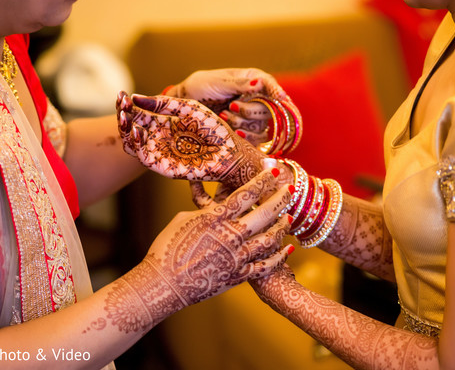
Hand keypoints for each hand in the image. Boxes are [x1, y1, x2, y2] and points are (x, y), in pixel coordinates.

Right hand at [117, 91, 266, 189]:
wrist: (231, 151)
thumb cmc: (213, 129)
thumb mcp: (187, 108)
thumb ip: (163, 103)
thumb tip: (134, 97)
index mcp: (163, 123)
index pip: (138, 113)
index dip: (127, 105)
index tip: (121, 94)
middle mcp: (158, 138)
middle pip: (131, 128)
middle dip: (123, 117)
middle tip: (121, 105)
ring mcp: (160, 152)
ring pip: (132, 144)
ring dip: (125, 131)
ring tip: (125, 117)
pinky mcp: (164, 167)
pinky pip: (144, 158)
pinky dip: (137, 146)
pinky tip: (137, 132)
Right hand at [145, 169, 293, 306]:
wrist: (163, 284)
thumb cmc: (166, 248)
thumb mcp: (182, 220)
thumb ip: (204, 211)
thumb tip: (214, 205)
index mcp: (215, 217)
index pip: (245, 194)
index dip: (262, 180)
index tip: (274, 170)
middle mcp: (230, 235)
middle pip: (264, 213)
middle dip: (281, 198)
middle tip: (291, 188)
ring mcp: (236, 257)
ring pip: (270, 238)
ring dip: (282, 226)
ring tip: (290, 217)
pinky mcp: (238, 276)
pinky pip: (265, 265)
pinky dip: (279, 256)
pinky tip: (288, 248)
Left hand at [166, 68, 286, 145]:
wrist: (186, 106)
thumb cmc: (200, 87)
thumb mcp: (217, 82)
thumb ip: (238, 84)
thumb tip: (259, 82)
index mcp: (251, 79)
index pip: (270, 84)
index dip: (277, 92)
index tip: (280, 98)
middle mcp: (255, 97)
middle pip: (270, 108)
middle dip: (250, 110)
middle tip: (231, 107)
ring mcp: (252, 115)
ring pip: (262, 125)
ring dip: (243, 123)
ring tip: (224, 116)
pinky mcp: (247, 132)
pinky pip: (258, 139)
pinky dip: (247, 137)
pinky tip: (234, 132)